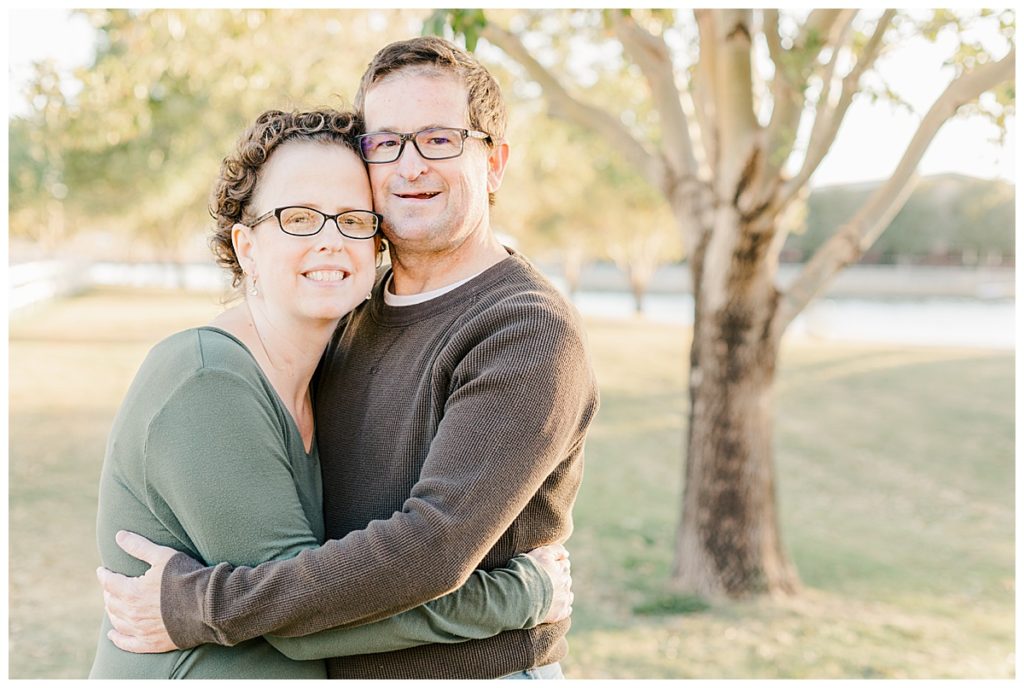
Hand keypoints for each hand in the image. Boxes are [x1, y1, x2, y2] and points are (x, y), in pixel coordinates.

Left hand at [95, 530, 179, 652]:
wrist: (209, 605)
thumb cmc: (186, 577)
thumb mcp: (163, 556)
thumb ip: (139, 546)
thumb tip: (119, 535)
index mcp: (132, 591)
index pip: (109, 582)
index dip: (104, 575)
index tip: (102, 570)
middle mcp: (132, 613)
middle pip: (111, 602)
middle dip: (108, 592)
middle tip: (110, 586)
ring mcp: (141, 630)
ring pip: (117, 621)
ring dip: (112, 611)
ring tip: (113, 604)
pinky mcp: (152, 643)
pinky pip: (127, 644)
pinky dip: (117, 639)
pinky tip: (113, 635)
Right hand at [525, 543, 572, 623]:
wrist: (518, 594)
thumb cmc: (525, 571)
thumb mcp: (540, 553)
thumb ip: (556, 550)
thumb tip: (567, 555)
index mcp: (561, 568)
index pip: (564, 563)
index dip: (555, 564)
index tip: (546, 568)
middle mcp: (565, 582)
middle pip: (566, 578)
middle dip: (558, 578)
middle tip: (543, 581)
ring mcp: (563, 598)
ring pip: (568, 593)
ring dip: (560, 592)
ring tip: (546, 594)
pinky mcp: (560, 613)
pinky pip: (567, 609)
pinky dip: (562, 607)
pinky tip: (552, 606)